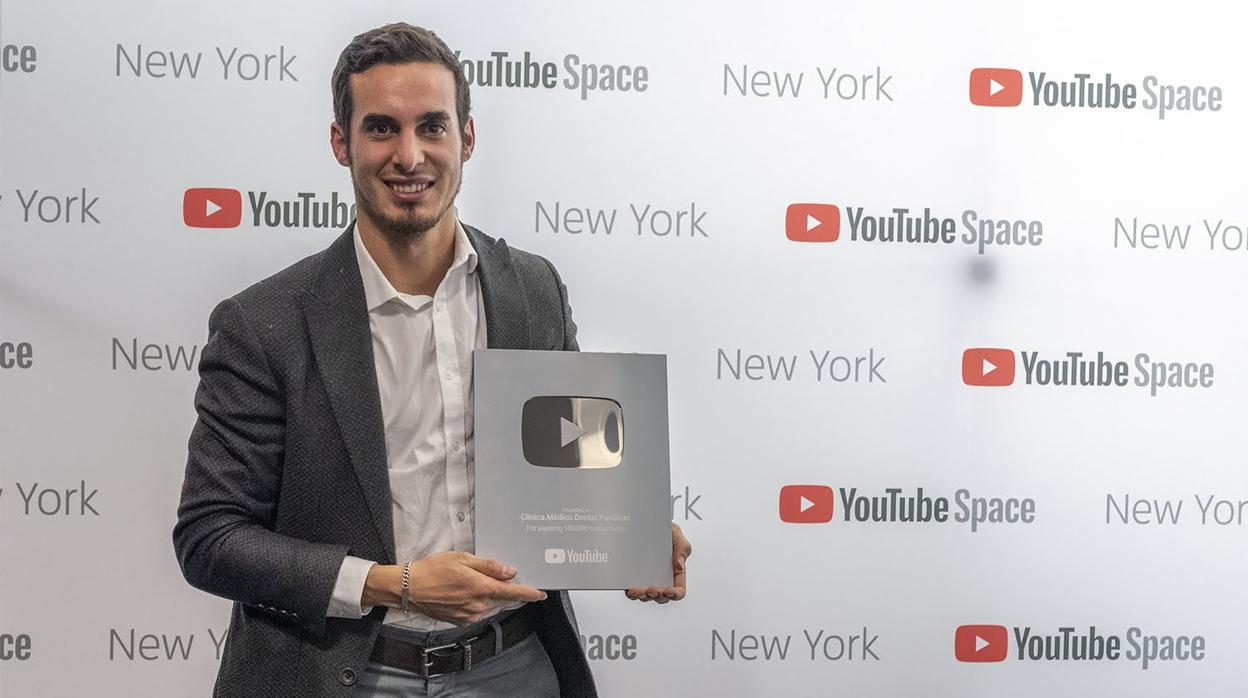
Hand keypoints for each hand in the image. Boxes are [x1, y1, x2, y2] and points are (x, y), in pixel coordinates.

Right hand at [363, 552, 546, 624]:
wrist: (408, 588)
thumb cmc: (432, 570)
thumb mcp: (462, 559)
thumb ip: (489, 566)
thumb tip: (510, 572)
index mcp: (480, 588)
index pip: (512, 593)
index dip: (529, 594)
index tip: (541, 594)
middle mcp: (477, 605)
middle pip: (503, 599)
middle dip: (508, 590)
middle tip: (506, 577)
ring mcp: (469, 615)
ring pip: (491, 605)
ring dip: (493, 596)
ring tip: (479, 581)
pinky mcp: (460, 620)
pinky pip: (479, 611)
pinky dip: (481, 602)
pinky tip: (468, 590)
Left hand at [625, 522, 690, 603]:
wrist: (647, 522)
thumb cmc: (664, 530)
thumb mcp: (677, 535)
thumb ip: (682, 548)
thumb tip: (679, 565)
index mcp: (675, 572)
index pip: (678, 590)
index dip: (675, 594)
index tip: (668, 591)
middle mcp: (662, 578)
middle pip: (662, 597)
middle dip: (656, 595)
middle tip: (651, 589)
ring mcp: (648, 579)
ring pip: (647, 596)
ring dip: (642, 596)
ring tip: (636, 590)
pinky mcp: (635, 577)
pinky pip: (634, 590)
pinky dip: (631, 593)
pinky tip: (629, 589)